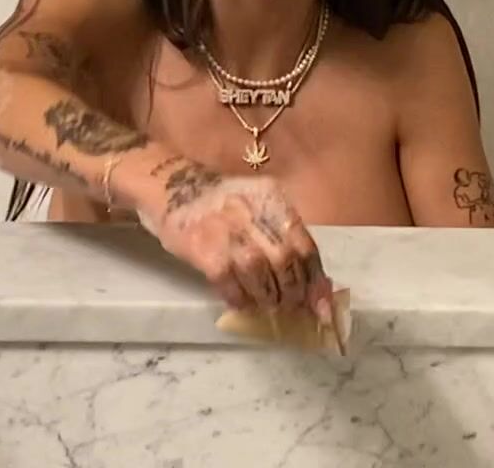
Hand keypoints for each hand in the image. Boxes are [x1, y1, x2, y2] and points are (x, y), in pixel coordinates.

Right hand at [138, 169, 335, 322]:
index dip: (315, 279)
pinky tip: (241, 303)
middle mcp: (253, 213)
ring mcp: (228, 232)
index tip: (321, 304)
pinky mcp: (204, 250)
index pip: (305, 244)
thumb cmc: (221, 202)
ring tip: (268, 305)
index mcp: (273, 200)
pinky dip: (240, 299)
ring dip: (268, 298)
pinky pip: (229, 284)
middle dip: (293, 291)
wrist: (171, 187)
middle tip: (292, 306)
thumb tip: (312, 280)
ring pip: (260, 275)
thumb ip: (283, 235)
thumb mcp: (258, 205)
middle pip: (285, 261)